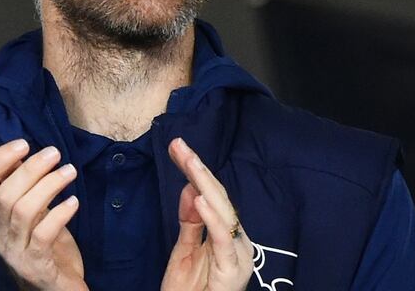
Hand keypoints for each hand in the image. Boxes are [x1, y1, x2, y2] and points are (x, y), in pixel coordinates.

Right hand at [0, 140, 87, 290]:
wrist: (55, 288)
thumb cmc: (45, 245)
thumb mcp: (31, 213)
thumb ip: (26, 188)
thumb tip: (27, 151)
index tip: (22, 143)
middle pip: (4, 195)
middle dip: (30, 169)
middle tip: (54, 153)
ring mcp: (16, 251)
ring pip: (23, 212)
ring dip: (49, 186)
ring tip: (69, 171)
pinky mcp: (36, 266)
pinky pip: (43, 236)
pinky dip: (59, 214)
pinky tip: (74, 202)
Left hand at [161, 138, 252, 290]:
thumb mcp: (185, 252)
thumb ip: (190, 221)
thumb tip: (191, 187)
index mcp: (227, 235)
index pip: (210, 195)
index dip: (194, 170)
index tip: (177, 147)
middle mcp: (237, 240)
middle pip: (217, 197)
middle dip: (196, 168)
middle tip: (179, 145)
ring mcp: (238, 254)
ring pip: (222, 210)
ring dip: (203, 183)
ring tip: (188, 161)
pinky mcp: (232, 268)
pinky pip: (222, 237)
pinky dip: (211, 216)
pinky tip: (198, 197)